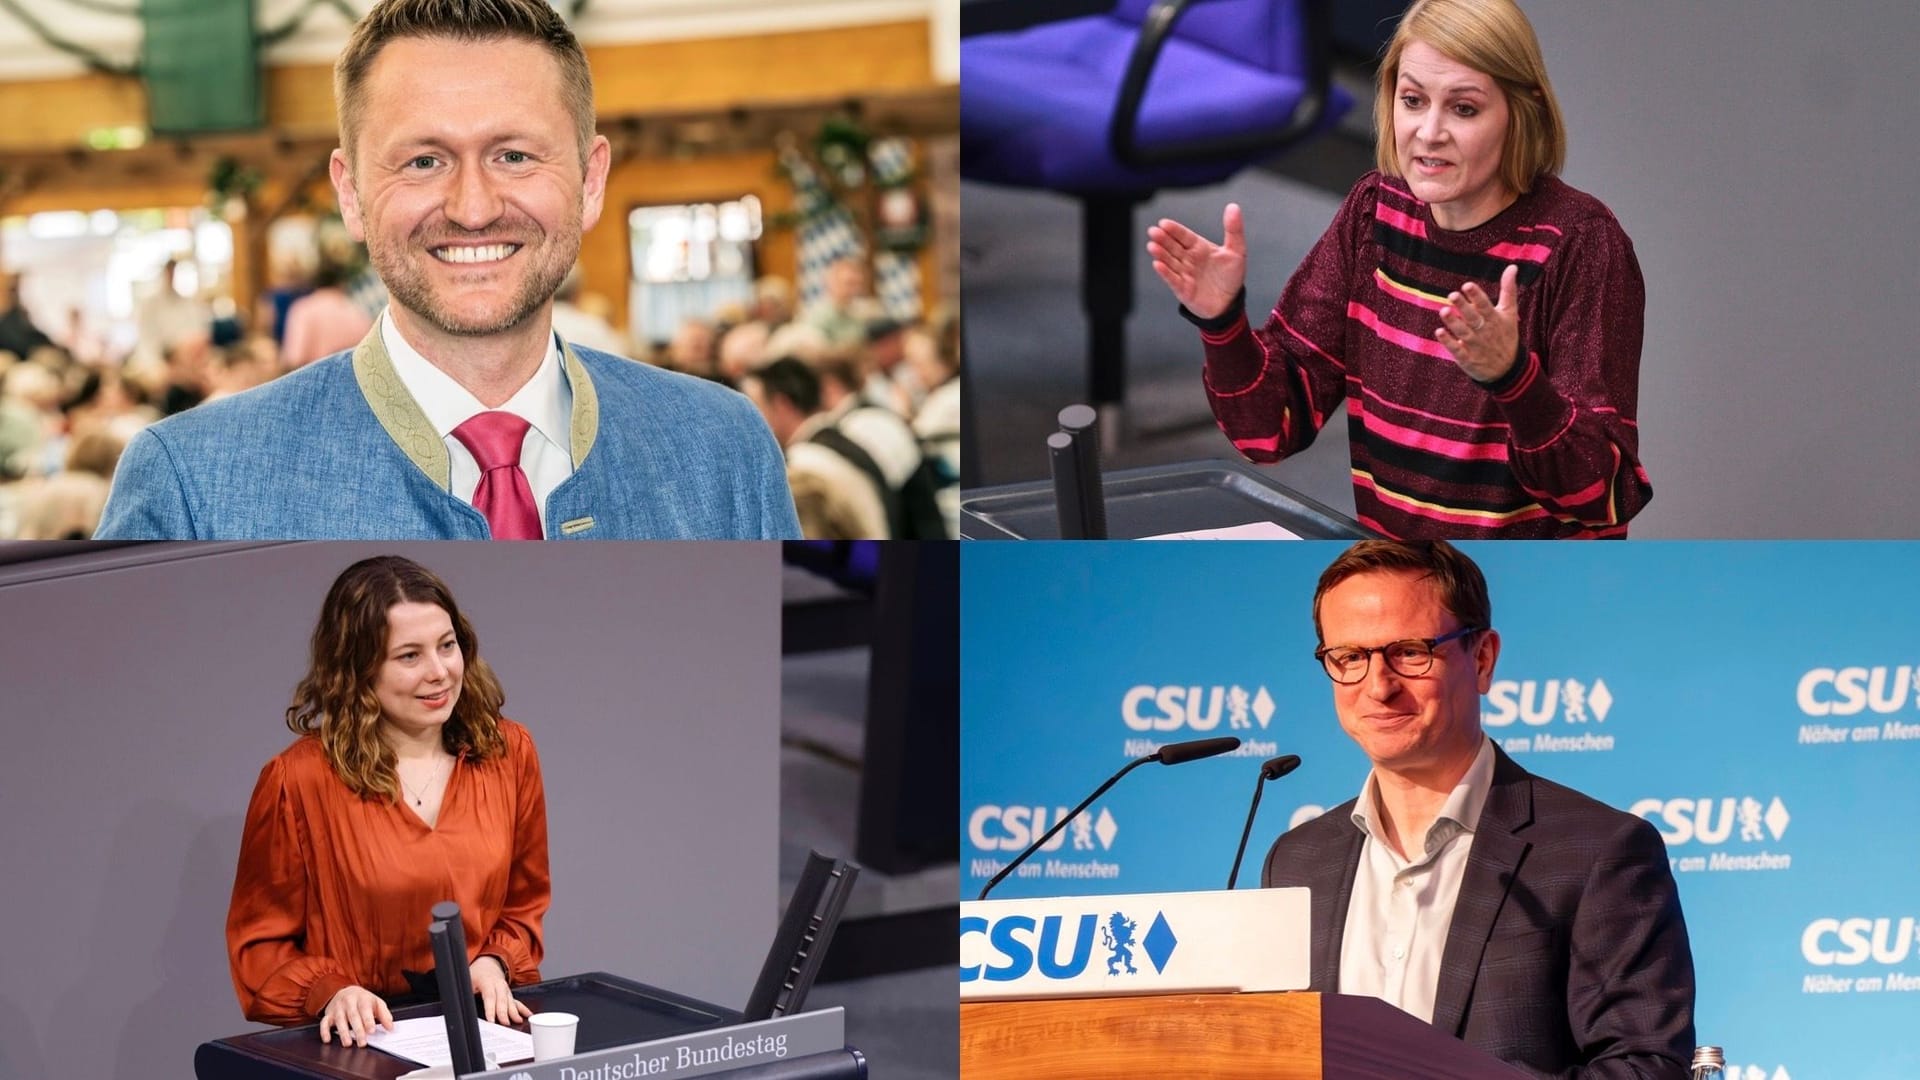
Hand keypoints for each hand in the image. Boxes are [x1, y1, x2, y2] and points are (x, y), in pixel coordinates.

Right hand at [319, 986, 391, 1046]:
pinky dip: (324, 1031)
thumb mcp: (376, 1003)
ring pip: (339, 1020)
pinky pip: (324, 1022)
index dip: (368, 1020)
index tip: (371, 1030)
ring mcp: (338, 1008)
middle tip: (362, 1042)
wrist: (346, 991)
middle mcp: (349, 1002)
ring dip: (343, 1033)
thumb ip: (384, 1015)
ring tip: (348, 1043)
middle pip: (353, 1016)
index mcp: (362, 998)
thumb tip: (391, 1027)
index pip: (365, 1009)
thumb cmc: (363, 1000)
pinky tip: (328, 1039)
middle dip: (358, 1030)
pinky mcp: (328, 1014)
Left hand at [471, 955, 531, 1025]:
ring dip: (514, 1012)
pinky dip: (523, 1008)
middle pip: (502, 1000)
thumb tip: (462, 1006)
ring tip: (517, 1021)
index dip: (491, 1009)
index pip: (489, 997)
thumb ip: (467, 993)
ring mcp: (505, 989)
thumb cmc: (476, 974)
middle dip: (504, 1013)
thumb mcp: (468, 981)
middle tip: (505, 1024)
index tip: (491, 1020)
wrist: (488, 964)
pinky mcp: (509, 993)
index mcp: (487, 981)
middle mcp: (498, 985)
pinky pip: (516, 1001)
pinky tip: (527, 1015)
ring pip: (510, 1001)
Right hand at [1147, 203, 1248, 319]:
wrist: (1229, 304)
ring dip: (1160, 254)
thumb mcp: (1237, 251)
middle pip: (1173, 247)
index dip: (1174, 230)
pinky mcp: (1182, 289)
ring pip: (1169, 261)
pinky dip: (1165, 272)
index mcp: (1198, 247)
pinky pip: (1172, 279)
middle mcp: (1188, 259)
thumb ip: (1234, 229)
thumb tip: (1233, 206)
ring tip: (1152, 246)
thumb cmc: (1231, 277)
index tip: (1164, 223)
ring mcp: (1184, 274)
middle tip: (1153, 231)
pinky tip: (1157, 264)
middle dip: (1163, 239)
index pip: (1183, 236)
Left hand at [1436, 264, 1521, 382]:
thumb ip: (1508, 290)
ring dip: (1453, 323)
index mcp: (1494, 318)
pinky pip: (1457, 350)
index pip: (1485, 305)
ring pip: (1463, 333)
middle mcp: (1484, 331)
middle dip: (1463, 307)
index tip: (1467, 285)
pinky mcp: (1467, 358)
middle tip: (1452, 295)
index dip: (1476, 296)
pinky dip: (1448, 342)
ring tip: (1443, 311)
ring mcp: (1475, 345)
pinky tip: (1439, 332)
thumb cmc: (1506, 335)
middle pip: (1472, 317)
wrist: (1507, 369)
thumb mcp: (1510, 312)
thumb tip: (1512, 266)